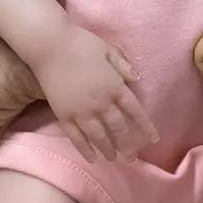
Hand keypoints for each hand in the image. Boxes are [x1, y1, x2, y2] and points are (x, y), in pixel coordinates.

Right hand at [37, 28, 158, 162]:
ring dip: (108, 149)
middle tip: (132, 157)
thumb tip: (136, 78)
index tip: (153, 139)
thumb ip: (122, 65)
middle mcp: (100, 103)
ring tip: (113, 159)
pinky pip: (76, 137)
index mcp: (114, 86)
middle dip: (127, 144)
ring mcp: (81, 111)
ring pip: (99, 136)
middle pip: (118, 128)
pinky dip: (84, 149)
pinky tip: (91, 157)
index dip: (145, 126)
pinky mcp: (63, 115)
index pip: (135, 111)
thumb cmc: (80, 43)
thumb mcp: (107, 49)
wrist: (49, 45)